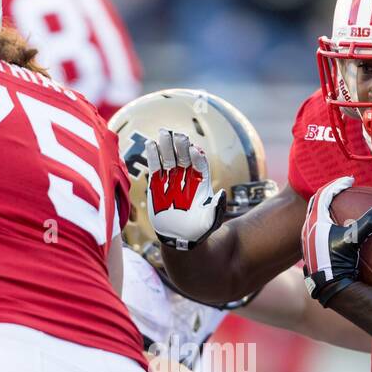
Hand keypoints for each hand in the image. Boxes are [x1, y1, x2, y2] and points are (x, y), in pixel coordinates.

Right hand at [144, 129, 225, 249]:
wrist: (180, 238)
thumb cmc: (198, 229)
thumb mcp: (211, 221)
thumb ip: (217, 208)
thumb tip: (221, 194)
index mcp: (201, 183)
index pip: (200, 165)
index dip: (197, 157)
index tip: (194, 150)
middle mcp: (187, 178)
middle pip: (184, 157)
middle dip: (181, 146)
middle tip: (178, 136)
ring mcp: (171, 179)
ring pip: (169, 159)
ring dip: (167, 146)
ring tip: (163, 133)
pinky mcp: (157, 184)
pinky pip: (155, 167)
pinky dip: (153, 156)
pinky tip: (151, 144)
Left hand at [301, 176, 371, 306]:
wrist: (327, 286)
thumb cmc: (338, 262)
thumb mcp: (353, 240)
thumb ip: (368, 223)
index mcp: (315, 221)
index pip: (323, 194)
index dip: (337, 184)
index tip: (350, 180)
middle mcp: (308, 229)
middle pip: (316, 204)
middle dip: (330, 194)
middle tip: (343, 190)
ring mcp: (308, 241)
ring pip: (316, 218)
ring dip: (328, 210)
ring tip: (341, 208)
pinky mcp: (312, 252)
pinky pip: (319, 231)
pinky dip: (330, 225)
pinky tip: (341, 233)